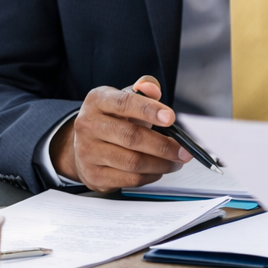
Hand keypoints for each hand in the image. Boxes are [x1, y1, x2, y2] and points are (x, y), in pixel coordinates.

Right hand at [52, 77, 188, 190]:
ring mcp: (88, 153)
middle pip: (131, 137)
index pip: (124, 103)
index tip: (170, 118)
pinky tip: (158, 169)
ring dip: (161, 164)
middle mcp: (88, 126)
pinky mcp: (93, 175)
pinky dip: (150, 175)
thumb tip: (152, 88)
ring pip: (133, 162)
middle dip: (164, 145)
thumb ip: (142, 92)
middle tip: (184, 150)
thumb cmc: (111, 119)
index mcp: (97, 101)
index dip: (149, 110)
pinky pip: (130, 179)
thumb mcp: (124, 99)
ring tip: (176, 161)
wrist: (83, 144)